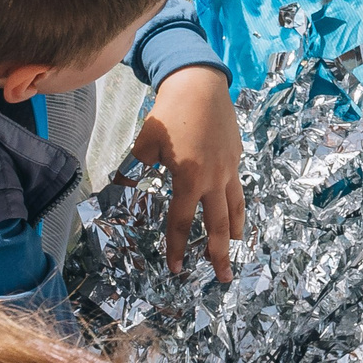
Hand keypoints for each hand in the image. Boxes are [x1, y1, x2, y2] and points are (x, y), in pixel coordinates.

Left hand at [133, 66, 244, 280]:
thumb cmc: (169, 113)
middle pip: (218, 225)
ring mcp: (229, 168)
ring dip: (235, 233)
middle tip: (222, 278)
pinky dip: (239, 206)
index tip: (176, 268)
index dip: (176, 248)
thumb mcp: (146, 143)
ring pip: (236, 208)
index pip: (180, 222)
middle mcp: (213, 178)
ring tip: (236, 249)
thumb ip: (136, 168)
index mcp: (188, 178)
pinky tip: (237, 214)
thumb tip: (122, 185)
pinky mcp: (236, 157)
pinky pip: (239, 189)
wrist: (200, 84)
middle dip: (219, 254)